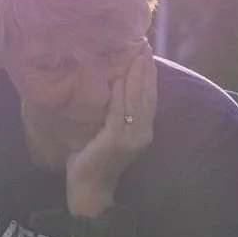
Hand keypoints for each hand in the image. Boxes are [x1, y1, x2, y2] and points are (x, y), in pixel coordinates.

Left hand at [65, 41, 155, 216]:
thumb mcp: (108, 133)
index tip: (147, 53)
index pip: (149, 98)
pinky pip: (118, 113)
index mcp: (142, 131)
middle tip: (144, 46)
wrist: (89, 190)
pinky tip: (118, 78)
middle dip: (146, 70)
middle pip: (147, 96)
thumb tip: (113, 86)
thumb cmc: (94, 161)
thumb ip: (115, 115)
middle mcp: (141, 134)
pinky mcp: (115, 141)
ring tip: (137, 55)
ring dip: (137, 76)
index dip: (149, 75)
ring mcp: (130, 139)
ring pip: (136, 101)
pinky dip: (119, 95)